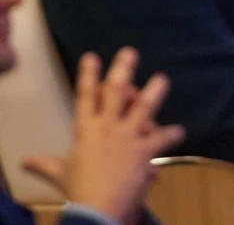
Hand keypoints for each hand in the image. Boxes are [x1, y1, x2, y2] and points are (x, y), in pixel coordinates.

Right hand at [23, 48, 184, 224]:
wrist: (96, 209)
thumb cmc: (77, 189)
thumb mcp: (59, 174)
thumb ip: (45, 164)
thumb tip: (25, 162)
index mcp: (85, 130)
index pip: (84, 98)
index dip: (87, 75)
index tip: (91, 56)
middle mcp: (107, 127)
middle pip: (115, 92)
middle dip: (122, 70)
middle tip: (130, 52)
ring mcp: (127, 137)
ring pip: (143, 108)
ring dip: (154, 92)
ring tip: (162, 79)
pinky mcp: (144, 150)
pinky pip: (162, 138)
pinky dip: (172, 135)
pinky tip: (180, 131)